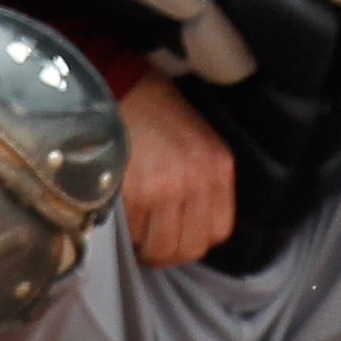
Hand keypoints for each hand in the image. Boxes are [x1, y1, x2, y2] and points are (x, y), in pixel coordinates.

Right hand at [117, 73, 234, 267]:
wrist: (124, 90)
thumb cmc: (160, 116)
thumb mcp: (200, 144)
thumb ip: (204, 184)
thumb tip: (193, 226)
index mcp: (218, 167)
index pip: (218, 231)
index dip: (194, 239)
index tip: (177, 235)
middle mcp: (196, 180)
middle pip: (188, 247)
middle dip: (167, 250)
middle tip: (151, 239)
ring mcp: (165, 187)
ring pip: (159, 248)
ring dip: (144, 246)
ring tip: (135, 230)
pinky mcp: (133, 192)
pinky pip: (132, 235)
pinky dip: (124, 233)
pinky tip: (122, 215)